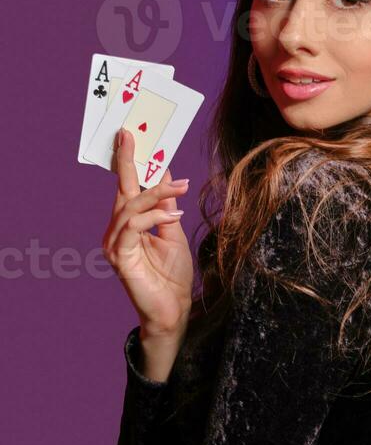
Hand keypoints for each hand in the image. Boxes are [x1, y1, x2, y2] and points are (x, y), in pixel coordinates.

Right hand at [102, 128, 193, 334]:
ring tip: (181, 187)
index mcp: (128, 223)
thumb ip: (166, 205)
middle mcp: (116, 231)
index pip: (125, 187)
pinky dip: (153, 218)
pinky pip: (133, 228)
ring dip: (156, 194)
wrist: (173, 309)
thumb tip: (165, 173)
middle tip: (148, 144)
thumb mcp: (174, 232)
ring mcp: (115, 245)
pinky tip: (173, 217)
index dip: (126, 161)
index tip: (130, 135)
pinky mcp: (119, 258)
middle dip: (133, 164)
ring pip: (130, 207)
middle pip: (123, 191)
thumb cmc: (172, 274)